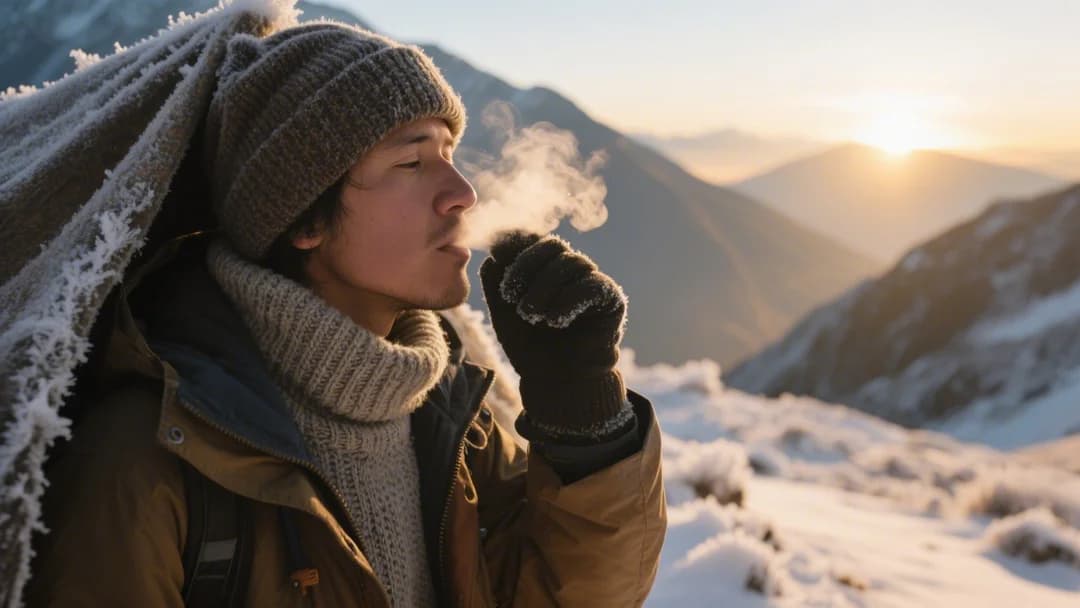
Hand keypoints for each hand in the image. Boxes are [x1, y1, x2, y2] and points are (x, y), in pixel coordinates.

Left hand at [480, 231, 629, 438]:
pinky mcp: (611, 299)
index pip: (531, 238)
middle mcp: (569, 269)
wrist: (557, 381)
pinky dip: (568, 301)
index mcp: (544, 266)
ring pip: (570, 263)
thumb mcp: (502, 313)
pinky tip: (555, 322)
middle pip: (551, 244)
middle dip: (525, 266)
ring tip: (531, 316)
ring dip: (544, 289)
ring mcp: (592, 280)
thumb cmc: (530, 346)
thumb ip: (495, 281)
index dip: (512, 250)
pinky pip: (591, 285)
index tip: (498, 276)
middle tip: (510, 296)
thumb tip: (494, 252)